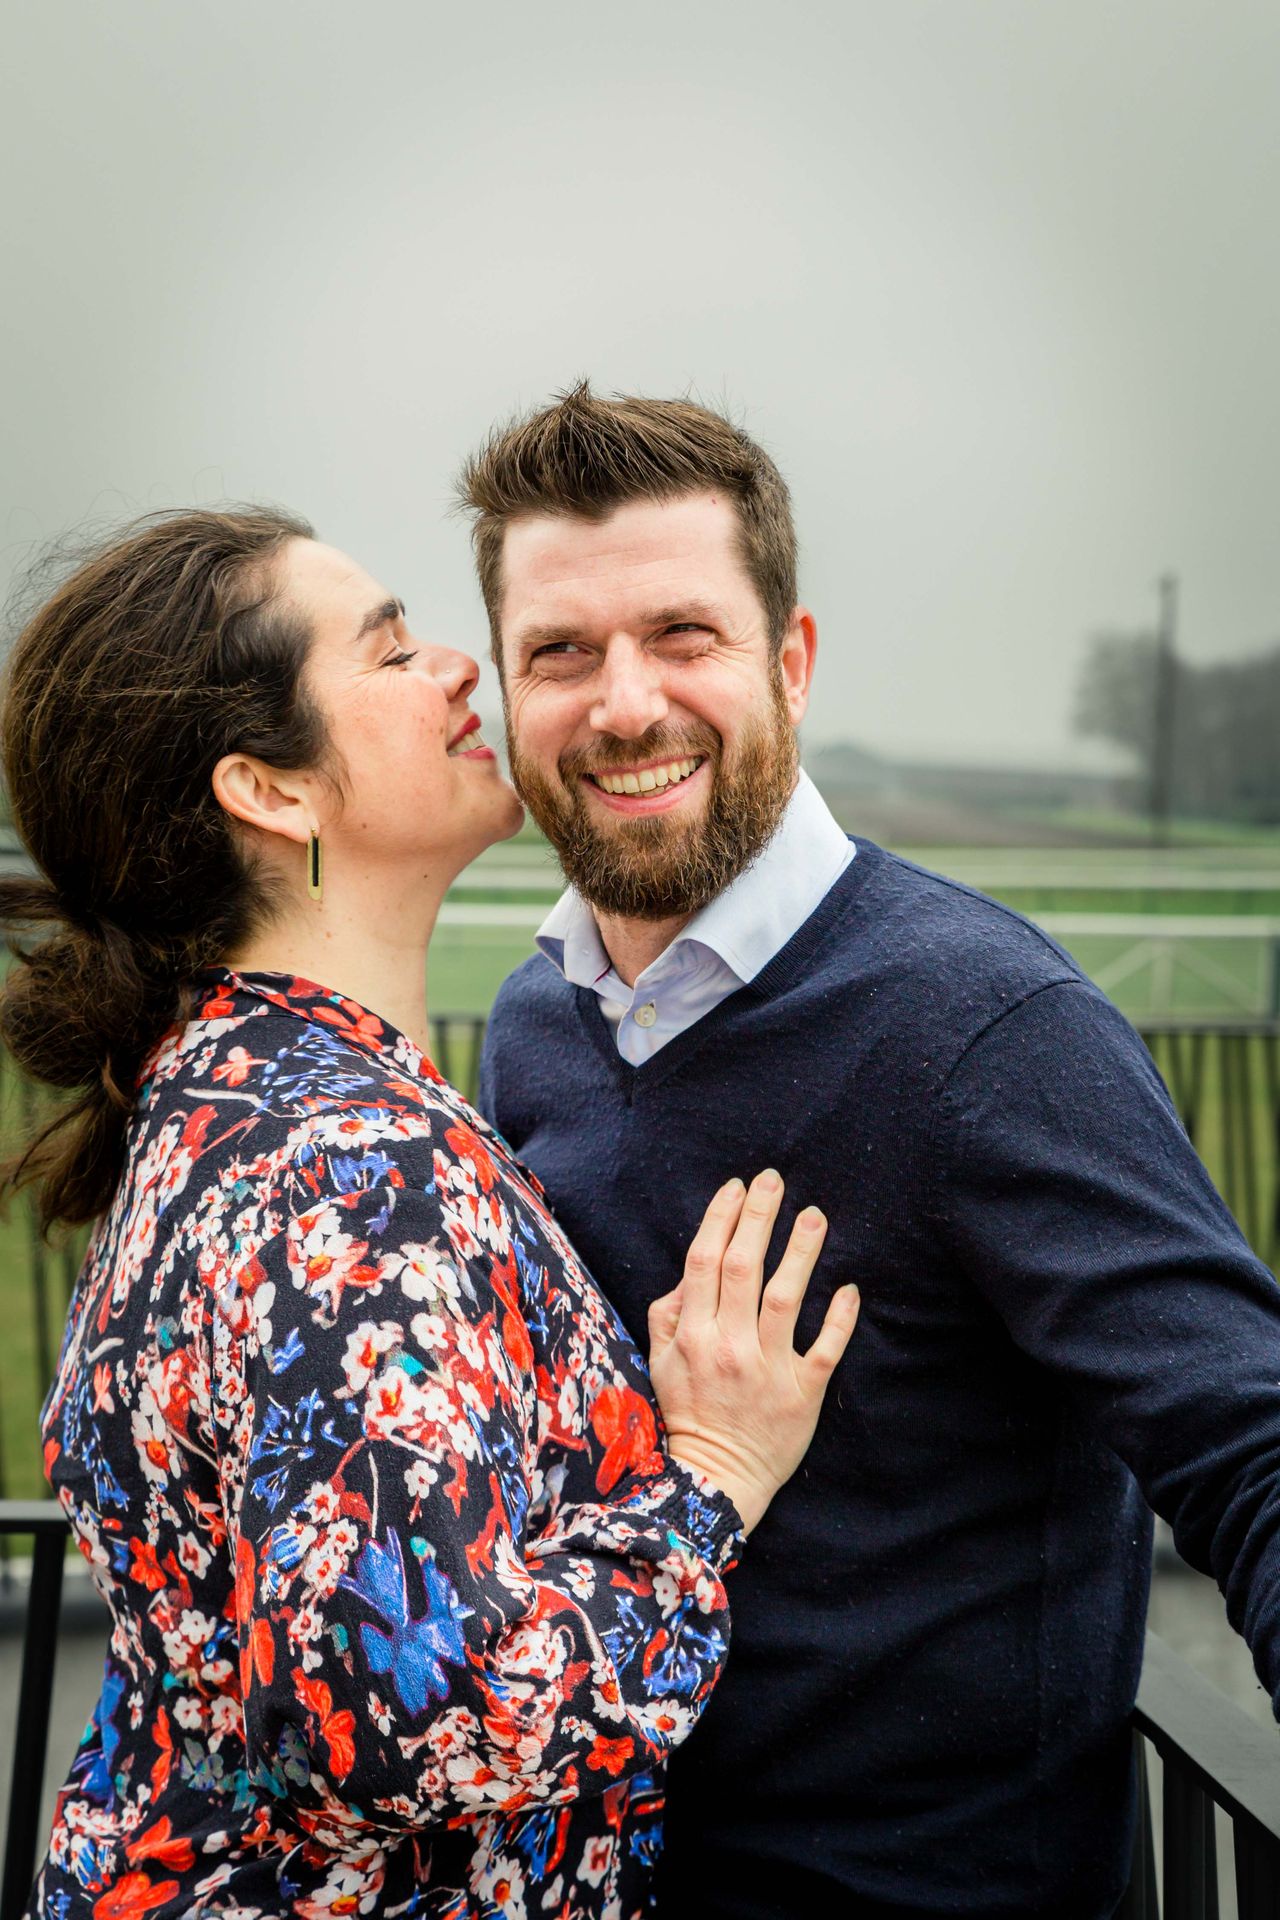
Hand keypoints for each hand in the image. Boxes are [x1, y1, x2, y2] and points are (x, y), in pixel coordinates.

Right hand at [647, 1171, 859, 1533]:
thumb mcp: (659, 1362)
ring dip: (800, 1251)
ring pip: (784, 1297)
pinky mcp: (802, 1393)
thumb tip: (690, 1269)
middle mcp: (727, 1345)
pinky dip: (838, 1316)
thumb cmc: (689, 1413)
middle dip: (759, 1217)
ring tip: (814, 1215)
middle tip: (774, 1180)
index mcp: (691, 1334)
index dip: (720, 1219)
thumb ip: (668, 1313)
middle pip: (743, 1267)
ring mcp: (767, 1369)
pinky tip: (849, 1287)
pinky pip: (824, 1348)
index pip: (704, 1261)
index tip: (736, 1187)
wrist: (714, 1481)